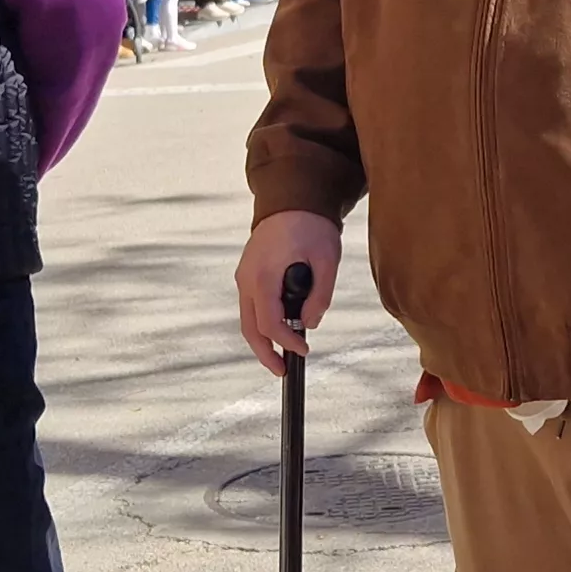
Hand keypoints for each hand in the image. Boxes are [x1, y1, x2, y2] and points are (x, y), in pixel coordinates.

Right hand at [236, 210, 344, 373]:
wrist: (292, 200)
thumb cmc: (310, 226)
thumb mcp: (326, 259)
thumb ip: (320, 295)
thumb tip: (309, 324)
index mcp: (263, 275)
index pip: (268, 322)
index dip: (285, 341)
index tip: (304, 350)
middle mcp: (247, 278)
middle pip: (249, 327)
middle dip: (264, 353)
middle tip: (282, 371)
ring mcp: (244, 276)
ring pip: (247, 319)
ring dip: (262, 340)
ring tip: (281, 357)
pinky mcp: (248, 274)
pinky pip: (251, 306)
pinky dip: (262, 323)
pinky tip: (279, 332)